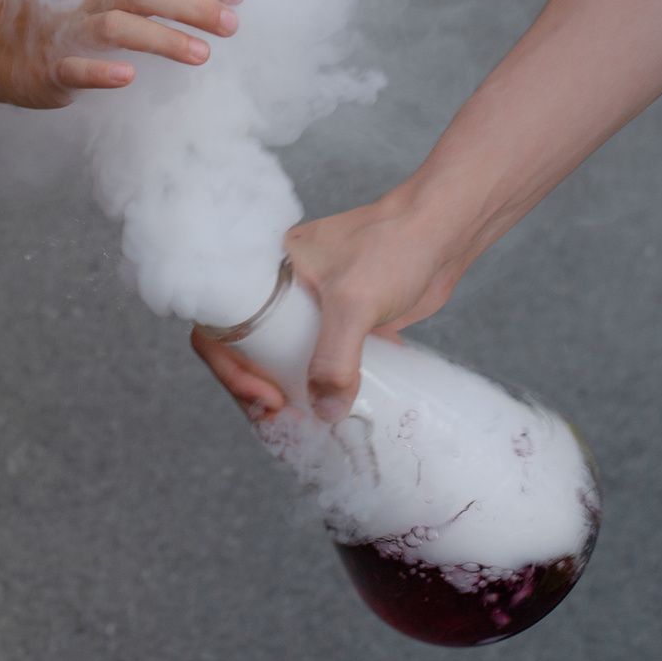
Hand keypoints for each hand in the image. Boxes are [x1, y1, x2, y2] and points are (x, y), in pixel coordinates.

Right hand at [0, 0, 244, 107]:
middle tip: (231, 23)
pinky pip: (72, 67)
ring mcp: (64, 31)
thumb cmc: (51, 20)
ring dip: (161, 37)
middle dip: (191, 4)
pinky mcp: (44, 67)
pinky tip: (127, 77)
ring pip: (115, 26)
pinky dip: (99, 71)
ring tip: (202, 54)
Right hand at [199, 196, 477, 422]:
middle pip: (245, 354)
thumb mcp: (354, 302)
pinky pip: (314, 365)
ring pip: (279, 363)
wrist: (442, 235)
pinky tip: (329, 414)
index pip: (219, 328)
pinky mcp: (340, 327)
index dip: (229, 369)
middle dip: (255, 393)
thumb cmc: (393, 246)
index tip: (265, 396)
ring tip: (303, 425)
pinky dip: (316, 391)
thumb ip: (336, 357)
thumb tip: (325, 411)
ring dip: (284, 396)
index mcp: (263, 273)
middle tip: (282, 420)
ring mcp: (310, 312)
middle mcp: (279, 293)